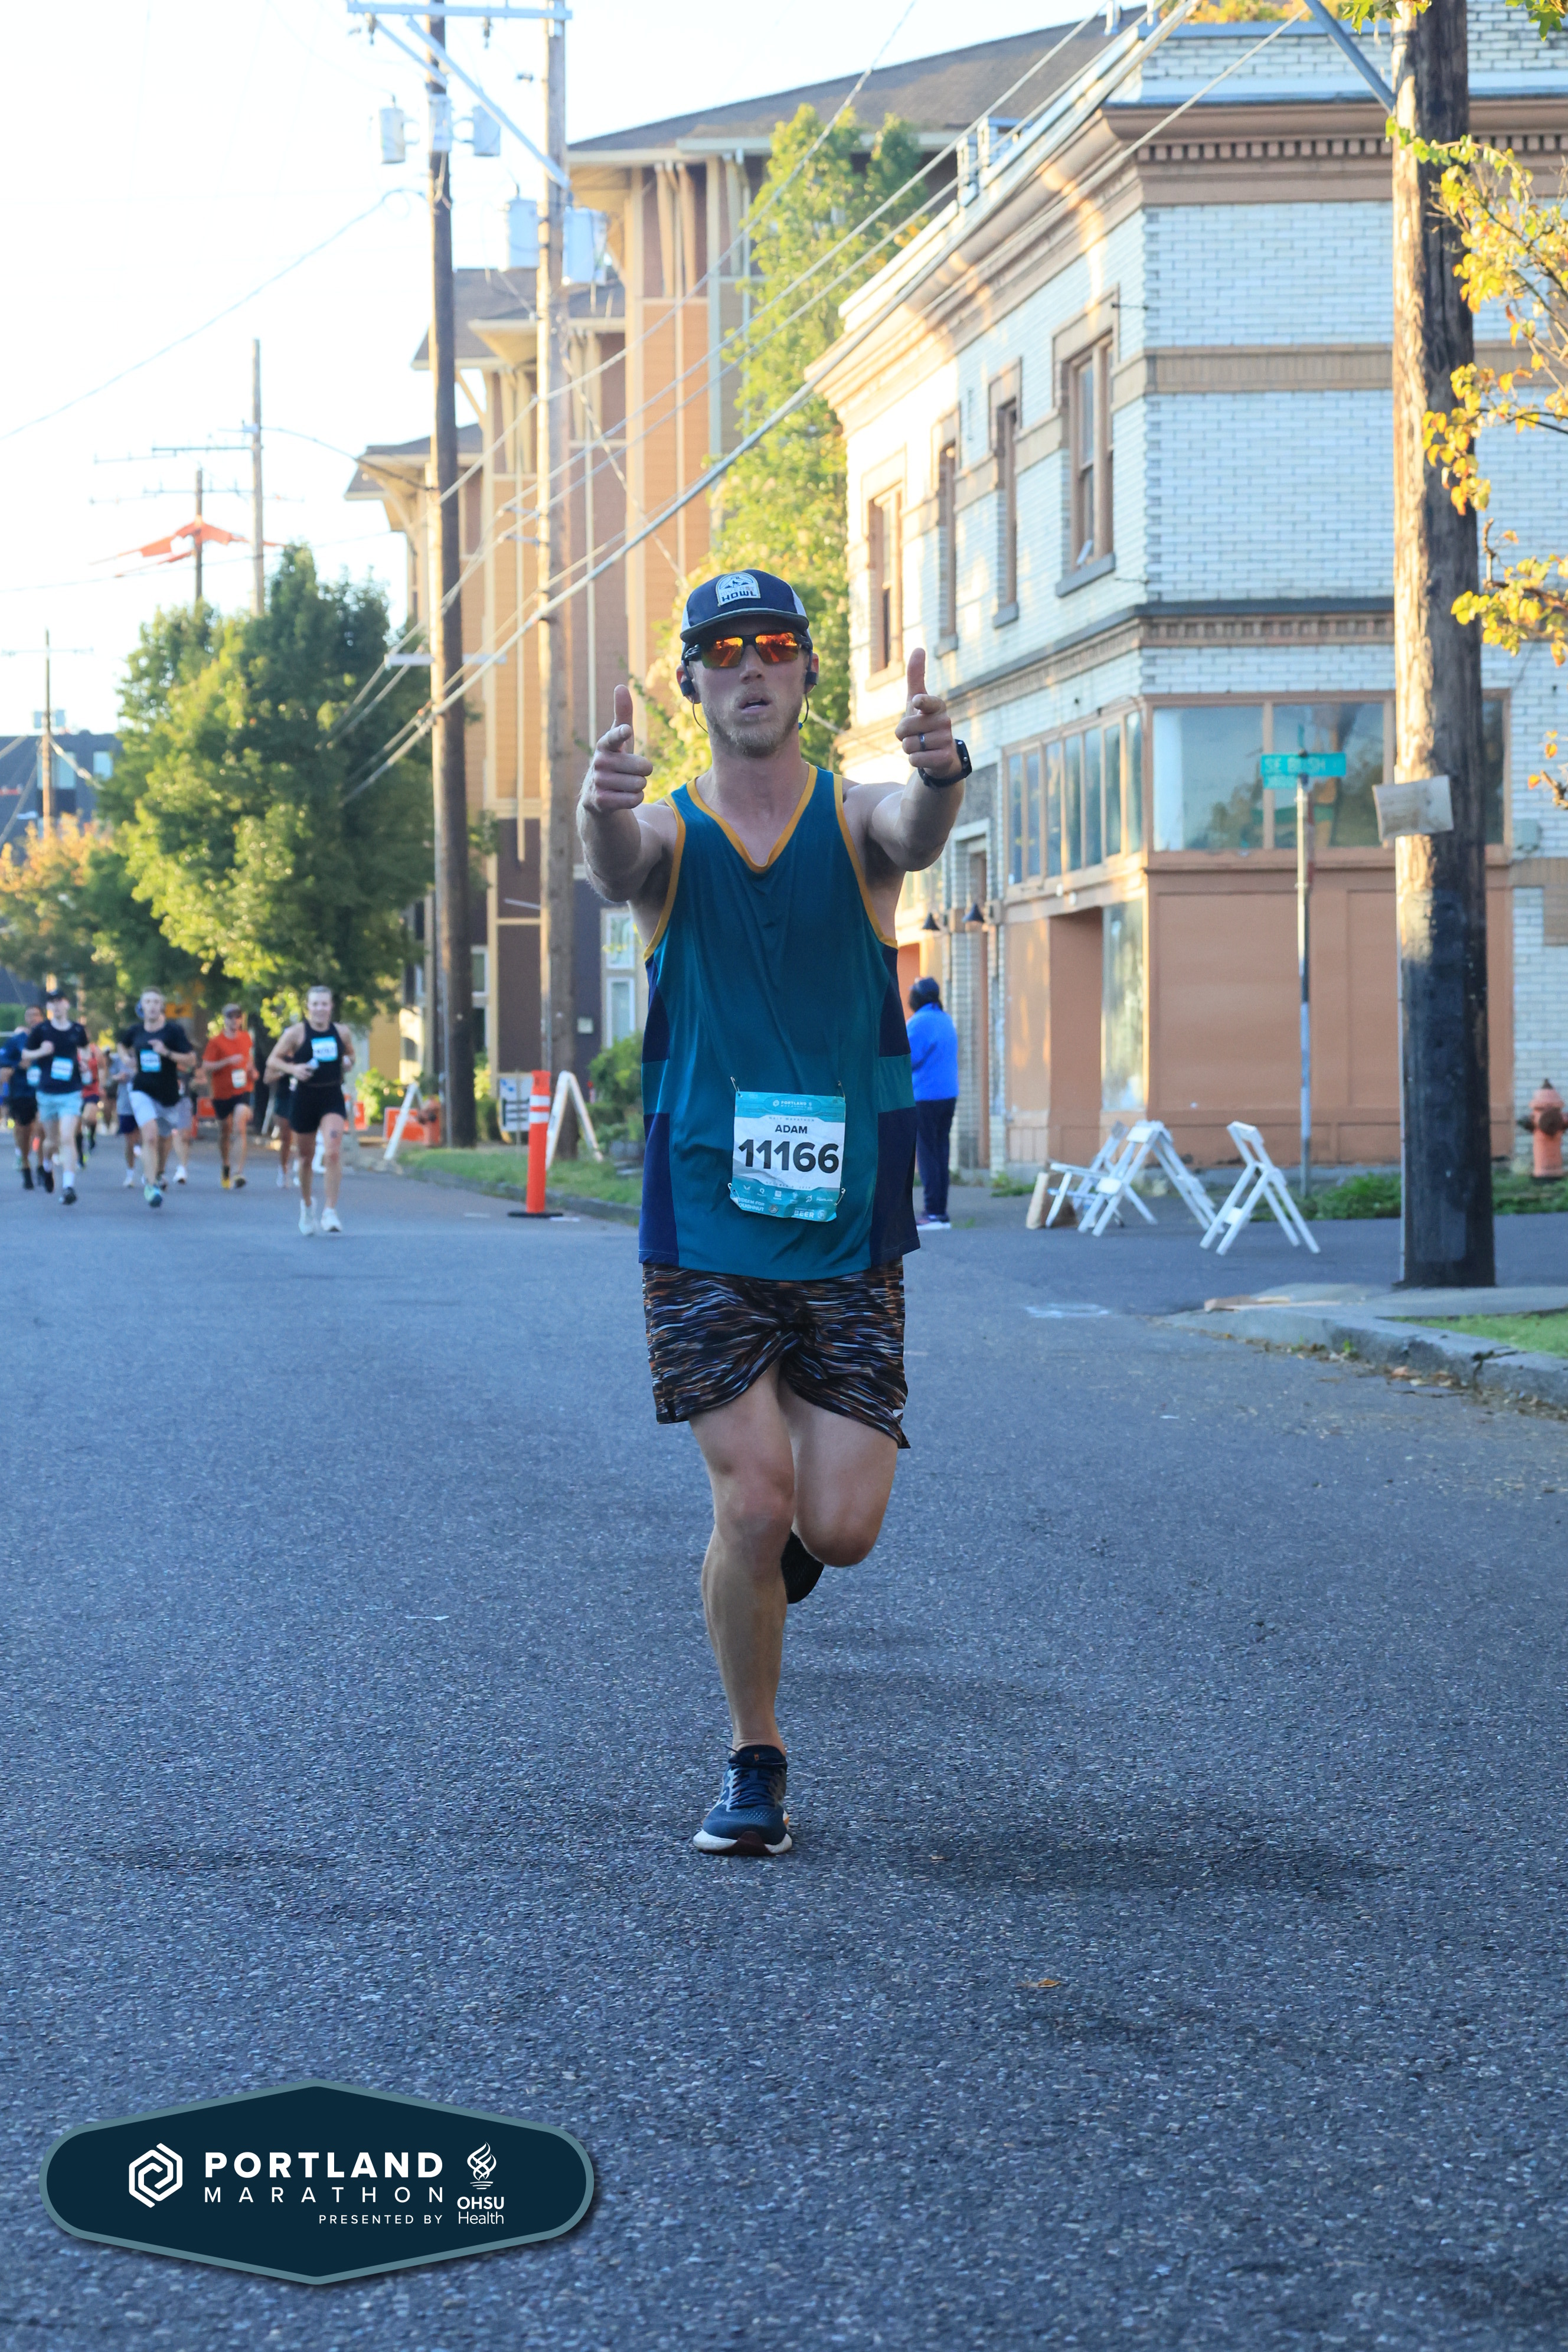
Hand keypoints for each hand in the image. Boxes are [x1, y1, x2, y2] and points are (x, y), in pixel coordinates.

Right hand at [581, 685, 652, 814]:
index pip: (614, 738)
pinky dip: (635, 799)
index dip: (621, 734)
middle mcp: (598, 762)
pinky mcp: (599, 802)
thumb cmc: (615, 762)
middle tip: (632, 773)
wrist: (597, 799)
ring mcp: (597, 783)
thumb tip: (620, 686)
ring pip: (639, 784)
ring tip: (626, 785)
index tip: (627, 730)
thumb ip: (623, 714)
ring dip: (639, 787)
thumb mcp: (621, 740)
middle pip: (642, 768)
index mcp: (604, 745)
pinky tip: (625, 797)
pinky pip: (633, 799)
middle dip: (644, 772)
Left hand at [893, 649, 960, 780]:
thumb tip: (918, 647)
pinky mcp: (944, 758)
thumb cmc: (925, 723)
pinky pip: (915, 760)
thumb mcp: (917, 700)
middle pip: (905, 728)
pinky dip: (914, 760)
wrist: (941, 755)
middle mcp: (944, 721)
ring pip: (908, 745)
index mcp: (937, 706)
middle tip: (914, 735)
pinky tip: (925, 757)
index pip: (927, 702)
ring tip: (921, 746)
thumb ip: (916, 676)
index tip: (917, 702)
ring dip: (909, 749)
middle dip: (902, 735)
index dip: (920, 703)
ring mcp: (946, 740)